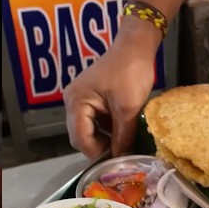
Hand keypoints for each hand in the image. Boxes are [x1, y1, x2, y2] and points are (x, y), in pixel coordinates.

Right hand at [63, 19, 160, 157]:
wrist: (136, 46)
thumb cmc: (130, 72)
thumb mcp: (128, 107)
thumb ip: (123, 135)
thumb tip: (122, 158)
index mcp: (76, 102)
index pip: (80, 138)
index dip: (97, 153)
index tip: (116, 161)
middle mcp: (72, 101)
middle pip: (80, 135)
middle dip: (99, 147)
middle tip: (121, 154)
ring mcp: (80, 99)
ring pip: (88, 129)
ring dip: (103, 138)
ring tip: (123, 144)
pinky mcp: (90, 97)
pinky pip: (94, 120)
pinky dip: (106, 128)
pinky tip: (121, 131)